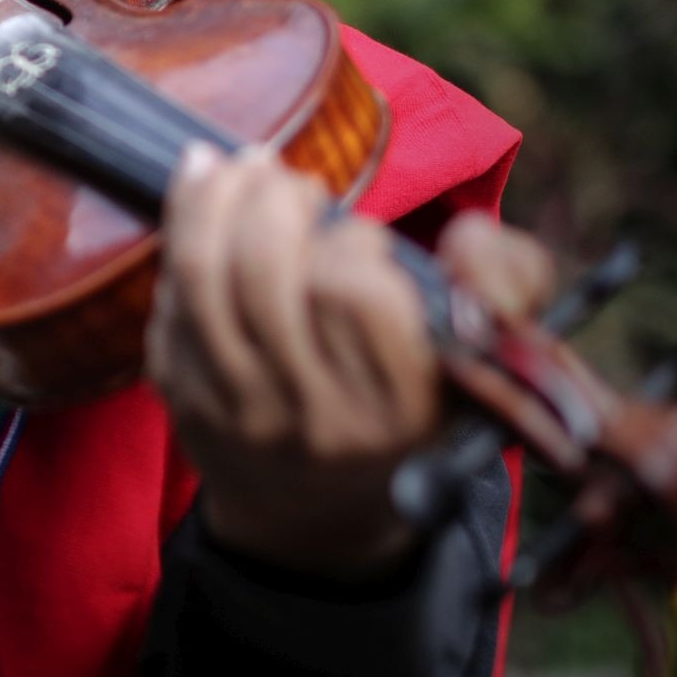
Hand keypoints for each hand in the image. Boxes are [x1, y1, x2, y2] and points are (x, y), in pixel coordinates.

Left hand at [146, 146, 554, 578]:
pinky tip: (203, 184)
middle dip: (277, 203)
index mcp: (397, 410)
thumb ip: (508, 280)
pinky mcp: (181, 396)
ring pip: (204, 277)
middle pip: (267, 276)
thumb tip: (467, 237)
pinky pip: (169, 293)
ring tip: (247, 168)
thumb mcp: (487, 353)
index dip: (353, 244)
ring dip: (219, 199)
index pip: (354, 295)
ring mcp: (236, 411)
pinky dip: (182, 224)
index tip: (361, 238)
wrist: (319, 508)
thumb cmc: (413, 400)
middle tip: (295, 186)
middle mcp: (310, 420)